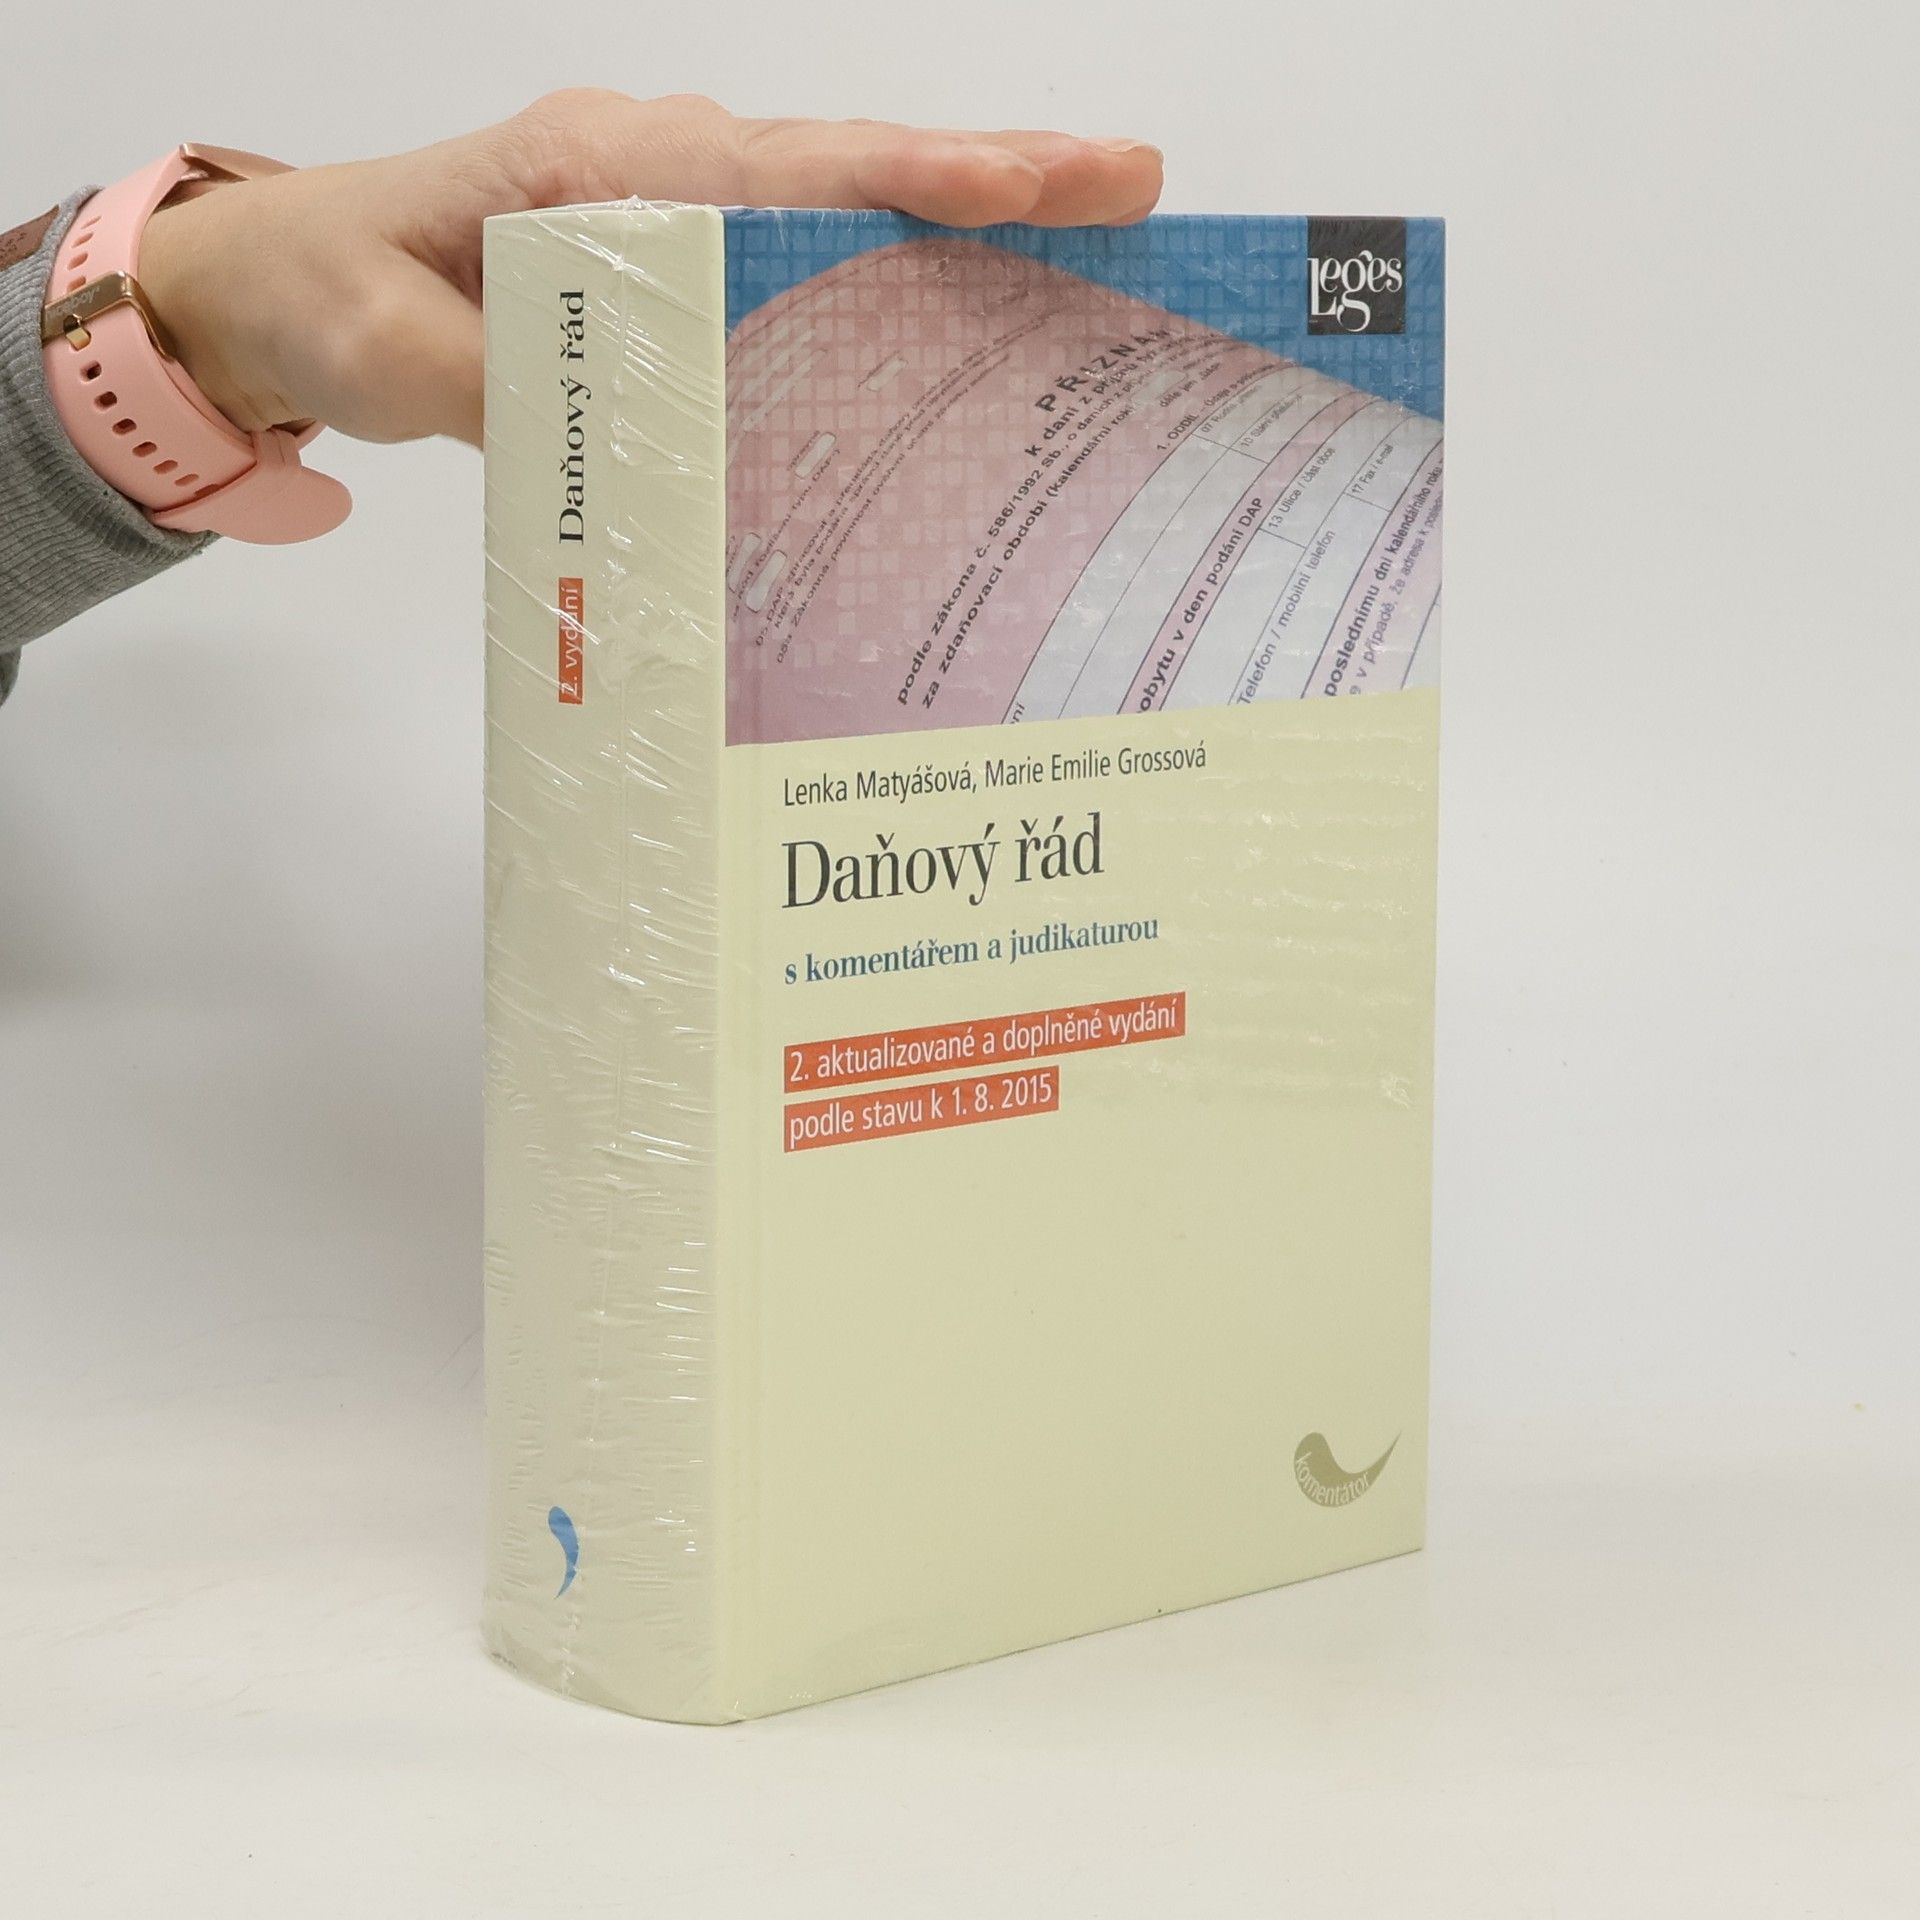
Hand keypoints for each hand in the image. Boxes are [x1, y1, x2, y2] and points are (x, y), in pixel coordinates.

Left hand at [136, 93, 1163, 448]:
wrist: (275, 286)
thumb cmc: (330, 296)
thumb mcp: (394, 351)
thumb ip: (508, 386)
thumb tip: (634, 427)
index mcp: (598, 169)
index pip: (781, 168)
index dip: (911, 178)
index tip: (1025, 184)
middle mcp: (653, 164)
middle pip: (846, 165)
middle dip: (993, 175)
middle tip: (1131, 183)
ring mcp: (670, 202)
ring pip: (840, 198)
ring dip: (965, 216)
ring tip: (1093, 233)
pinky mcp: (673, 253)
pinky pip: (801, 248)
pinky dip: (894, 262)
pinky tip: (968, 300)